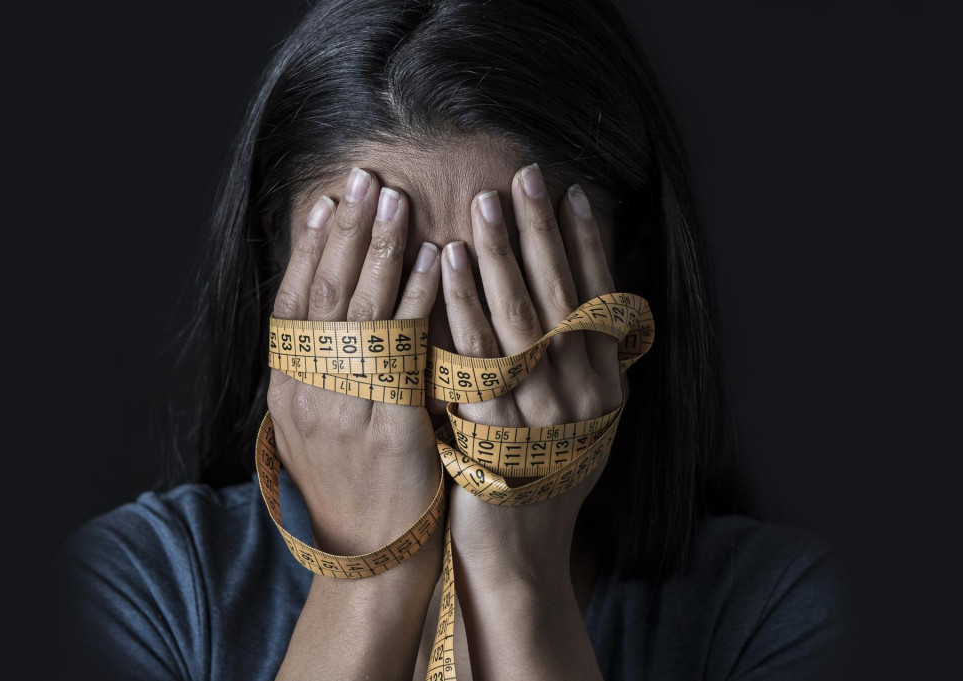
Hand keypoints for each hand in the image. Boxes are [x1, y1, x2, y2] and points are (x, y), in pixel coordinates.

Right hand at [267, 166, 443, 562]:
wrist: (372, 557)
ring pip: (361, 311)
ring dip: (381, 249)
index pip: (295, 301)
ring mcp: (344, 409)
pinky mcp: (388, 426)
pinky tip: (435, 259)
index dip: (312, 247)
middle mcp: (306, 391)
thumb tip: (337, 312)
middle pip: (325, 294)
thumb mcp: (319, 426)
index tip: (329, 200)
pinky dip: (418, 299)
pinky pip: (404, 348)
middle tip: (365, 177)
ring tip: (397, 199)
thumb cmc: (355, 486)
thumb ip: (324, 369)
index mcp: (287, 387)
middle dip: (347, 231)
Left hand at [440, 163, 625, 588]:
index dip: (584, 242)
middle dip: (541, 231)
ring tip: (485, 203)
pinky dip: (462, 303)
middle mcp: (581, 391)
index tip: (569, 193)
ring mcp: (539, 409)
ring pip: (520, 314)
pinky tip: (448, 262)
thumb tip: (587, 298)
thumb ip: (587, 365)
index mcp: (606, 384)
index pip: (597, 296)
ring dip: (501, 253)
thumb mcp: (583, 421)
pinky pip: (476, 352)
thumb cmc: (543, 480)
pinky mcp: (492, 425)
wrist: (519, 554)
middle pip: (560, 293)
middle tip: (525, 176)